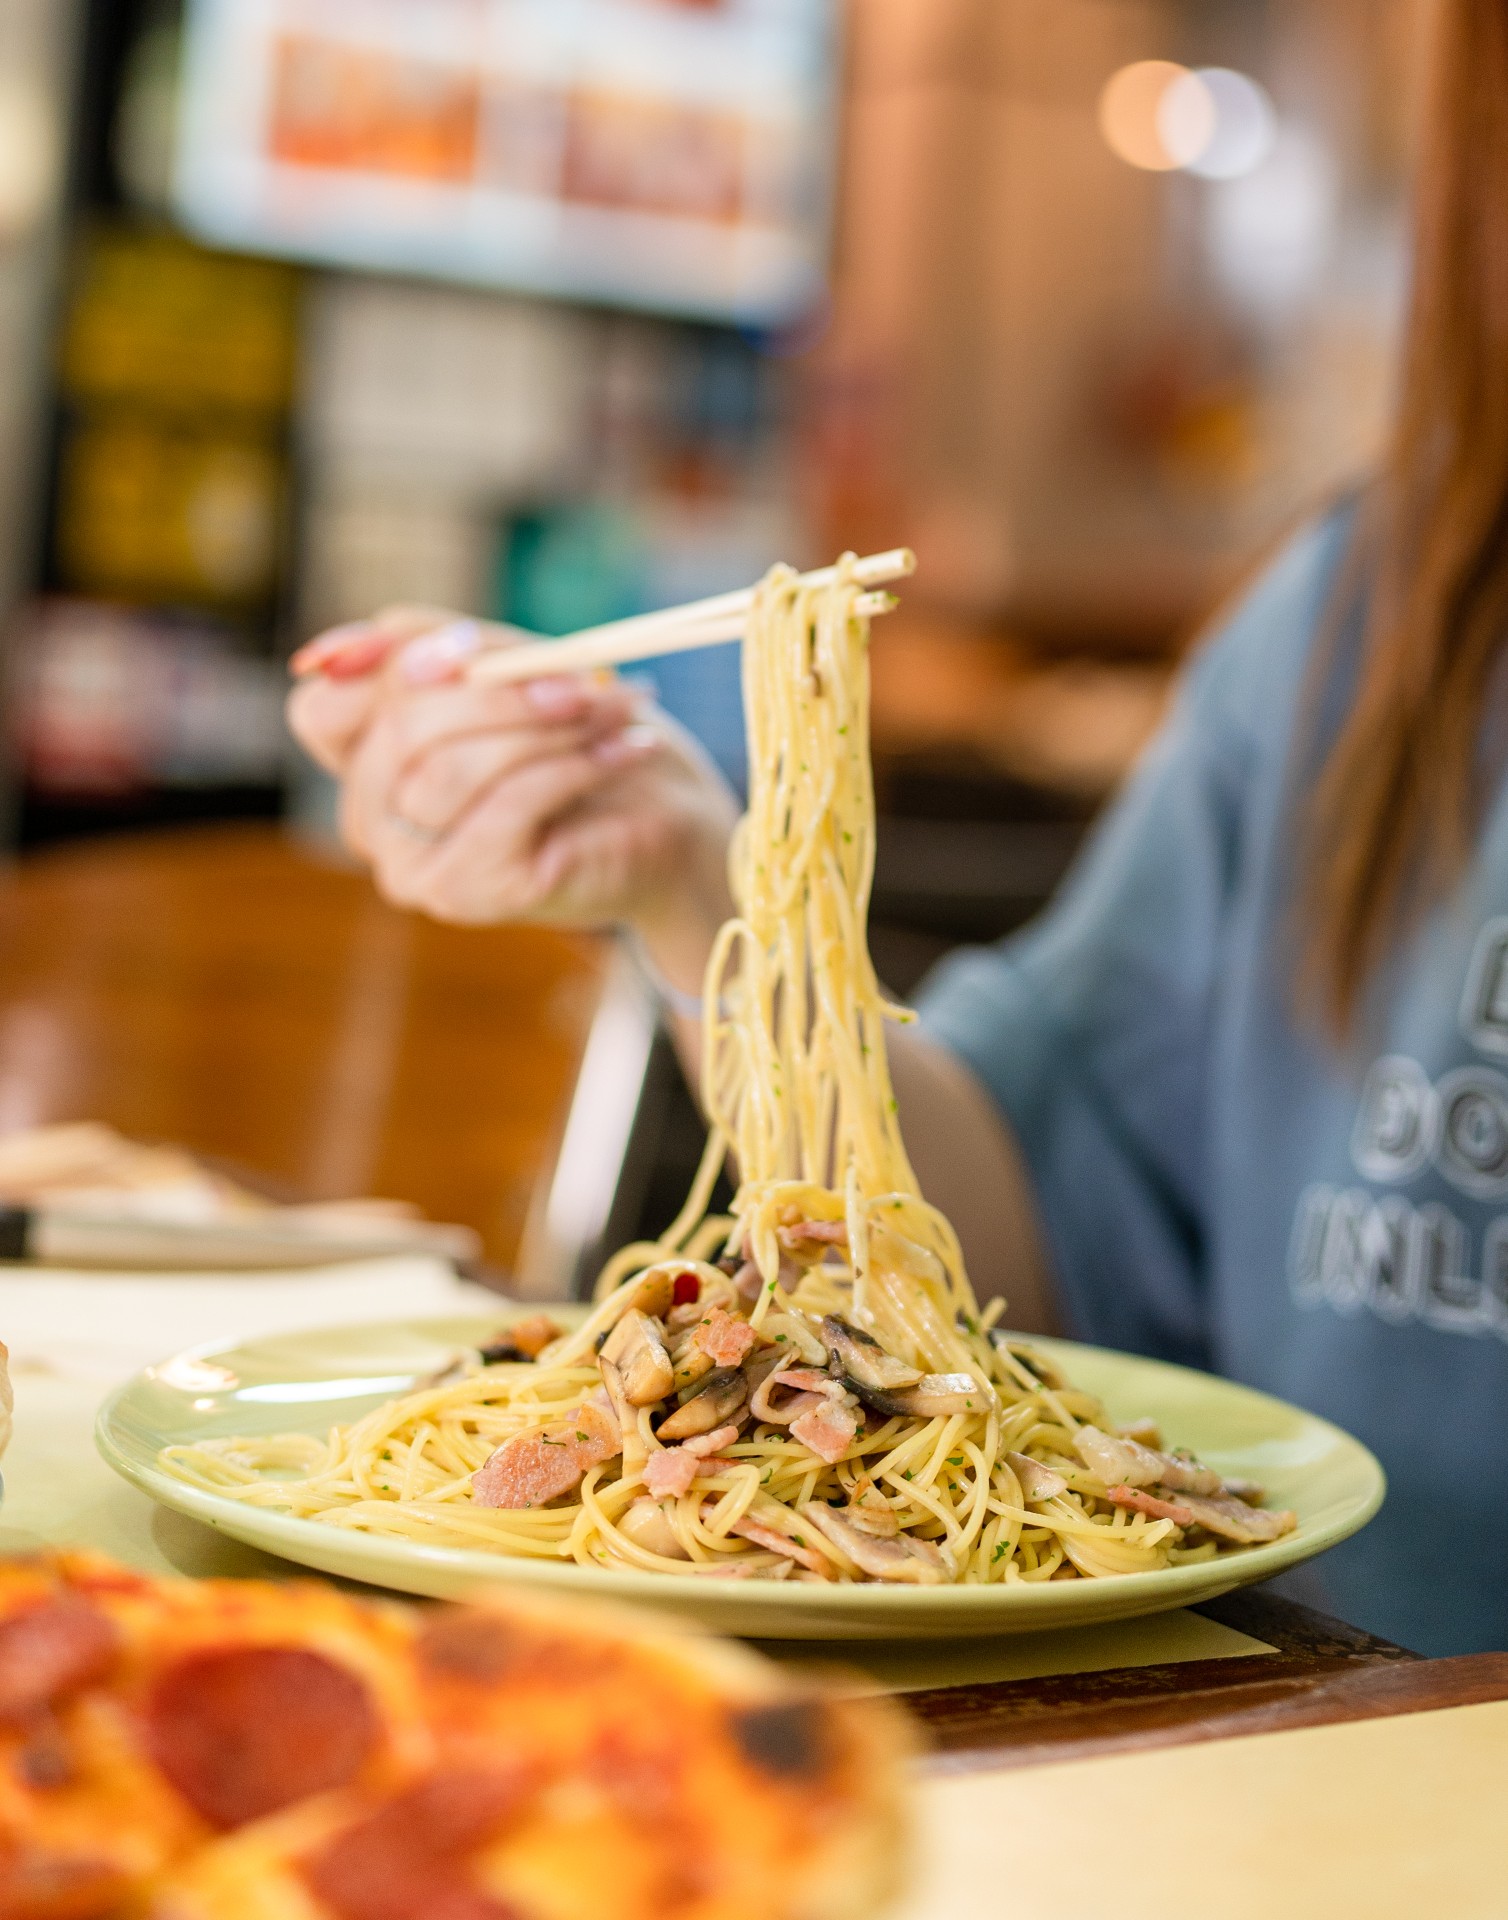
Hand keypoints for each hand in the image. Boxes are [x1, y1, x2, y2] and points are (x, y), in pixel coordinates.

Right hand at [286, 610, 739, 997]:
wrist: (662, 822)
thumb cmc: (579, 737)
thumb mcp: (506, 667)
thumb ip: (430, 647)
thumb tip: (348, 647)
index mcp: (366, 764)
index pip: (321, 712)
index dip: (386, 669)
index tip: (467, 646)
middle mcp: (373, 825)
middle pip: (396, 733)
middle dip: (495, 691)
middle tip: (581, 676)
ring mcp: (411, 869)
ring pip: (451, 771)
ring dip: (546, 726)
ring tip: (615, 708)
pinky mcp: (466, 895)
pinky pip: (506, 808)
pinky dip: (574, 767)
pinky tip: (626, 749)